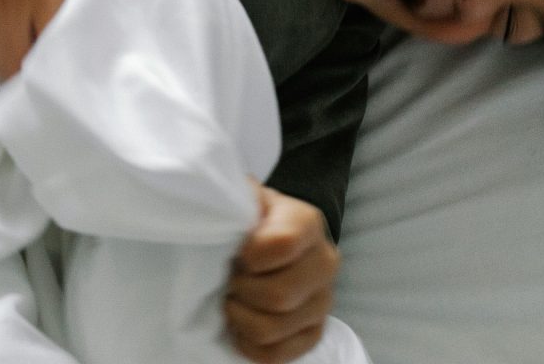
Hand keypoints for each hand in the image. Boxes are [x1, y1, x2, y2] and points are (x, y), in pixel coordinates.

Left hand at [225, 184, 338, 362]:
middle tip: (229, 277)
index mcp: (308, 223)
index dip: (248, 255)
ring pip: (273, 329)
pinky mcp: (312, 333)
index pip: (281, 245)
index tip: (235, 251)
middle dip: (241, 289)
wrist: (267, 238)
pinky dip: (249, 344)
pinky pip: (277, 356)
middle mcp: (325, 263)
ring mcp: (323, 302)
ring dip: (240, 317)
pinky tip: (240, 323)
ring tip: (233, 298)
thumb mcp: (243, 195)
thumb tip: (217, 206)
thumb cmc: (249, 217)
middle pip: (279, 295)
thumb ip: (236, 196)